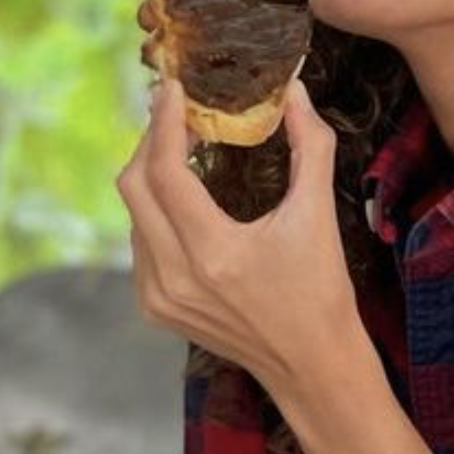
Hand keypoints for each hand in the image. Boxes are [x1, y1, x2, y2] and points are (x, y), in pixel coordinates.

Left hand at [116, 79, 362, 401]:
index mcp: (213, 253)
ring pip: (133, 214)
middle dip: (150, 141)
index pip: (166, 170)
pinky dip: (154, 212)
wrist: (312, 365)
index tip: (171, 88)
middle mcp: (175, 277)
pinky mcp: (155, 308)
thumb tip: (292, 89)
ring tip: (181, 149)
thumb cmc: (321, 291)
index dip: (164, 122)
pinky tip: (183, 199)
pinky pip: (139, 243)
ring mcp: (159, 297)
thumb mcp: (319, 214)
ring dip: (152, 175)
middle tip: (177, 113)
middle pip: (134, 186)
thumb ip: (310, 144)